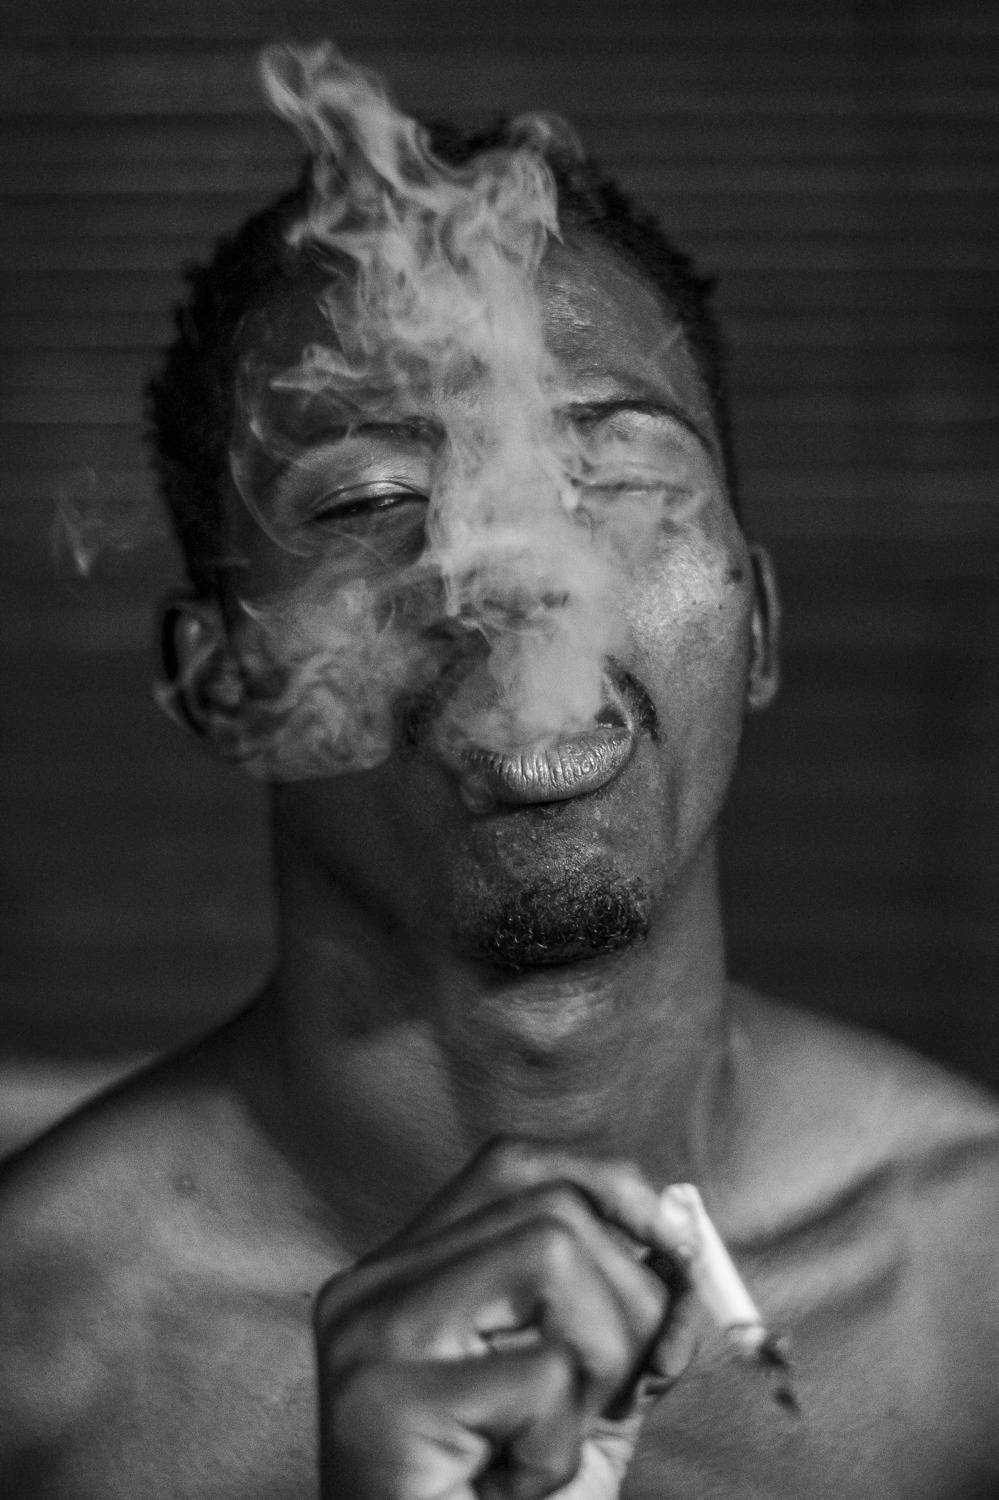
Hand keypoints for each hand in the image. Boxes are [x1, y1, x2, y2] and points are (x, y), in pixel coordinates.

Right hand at [313, 1136, 697, 1498]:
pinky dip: (560, 1446)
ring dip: (598, 1368)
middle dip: (631, 1302)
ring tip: (548, 1448)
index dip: (606, 1184)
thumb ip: (626, 1315)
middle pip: (551, 1210)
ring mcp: (365, 1334)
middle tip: (616, 1396)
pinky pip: (542, 1373)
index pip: (512, 1164)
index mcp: (405, 1272)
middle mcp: (370, 1285)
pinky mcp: (380, 1398)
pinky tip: (513, 1489)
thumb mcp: (585, 1398)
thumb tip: (683, 1237)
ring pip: (553, 1259)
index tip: (673, 1243)